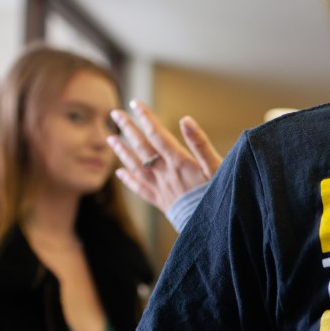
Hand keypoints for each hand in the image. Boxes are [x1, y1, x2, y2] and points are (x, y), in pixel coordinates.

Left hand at [108, 100, 222, 213]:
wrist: (212, 226)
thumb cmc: (219, 194)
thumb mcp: (217, 166)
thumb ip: (200, 143)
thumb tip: (185, 119)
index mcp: (179, 162)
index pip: (157, 134)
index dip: (146, 118)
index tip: (135, 103)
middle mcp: (165, 173)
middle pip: (142, 147)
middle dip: (128, 129)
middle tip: (115, 113)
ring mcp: (161, 188)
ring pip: (136, 167)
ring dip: (122, 151)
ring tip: (111, 138)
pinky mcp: (162, 202)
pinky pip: (141, 190)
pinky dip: (129, 180)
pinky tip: (120, 173)